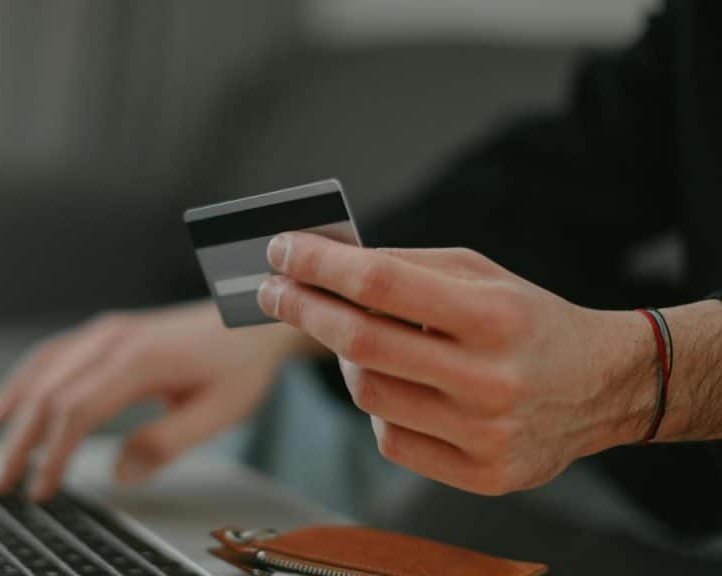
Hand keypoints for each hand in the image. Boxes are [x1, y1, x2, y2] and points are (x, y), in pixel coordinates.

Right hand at [0, 301, 307, 499]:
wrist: (251, 319)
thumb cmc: (240, 362)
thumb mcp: (219, 411)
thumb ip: (168, 442)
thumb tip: (121, 472)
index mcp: (140, 359)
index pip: (78, 409)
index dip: (53, 453)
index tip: (43, 488)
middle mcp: (115, 338)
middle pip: (50, 390)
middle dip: (20, 441)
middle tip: (1, 483)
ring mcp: (108, 331)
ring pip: (44, 368)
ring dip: (15, 411)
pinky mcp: (108, 332)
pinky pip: (54, 353)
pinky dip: (26, 380)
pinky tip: (9, 404)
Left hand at [257, 232, 657, 494]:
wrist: (602, 386)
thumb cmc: (528, 320)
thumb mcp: (480, 274)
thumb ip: (404, 267)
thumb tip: (323, 266)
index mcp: (495, 316)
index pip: (381, 285)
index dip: (320, 265)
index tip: (282, 251)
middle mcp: (492, 380)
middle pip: (361, 344)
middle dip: (303, 309)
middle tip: (272, 290)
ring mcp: (485, 435)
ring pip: (367, 394)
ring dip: (343, 359)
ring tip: (349, 335)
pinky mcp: (480, 474)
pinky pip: (389, 437)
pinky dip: (378, 404)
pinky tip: (394, 382)